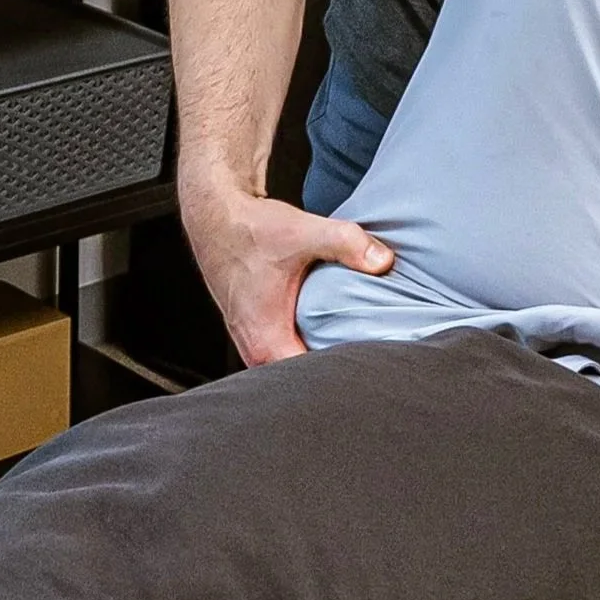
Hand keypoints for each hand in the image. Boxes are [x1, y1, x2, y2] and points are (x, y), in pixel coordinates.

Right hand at [179, 172, 393, 364]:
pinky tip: (330, 329)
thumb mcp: (303, 232)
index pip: (311, 384)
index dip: (343, 378)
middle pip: (304, 382)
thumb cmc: (250, 229)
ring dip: (322, 358)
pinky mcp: (255, 331)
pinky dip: (308, 343)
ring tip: (354, 344)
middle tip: (372, 357)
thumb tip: (383, 261)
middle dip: (337, 372)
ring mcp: (252, 342)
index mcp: (266, 341)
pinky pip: (286, 351)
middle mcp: (255, 349)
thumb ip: (347, 244)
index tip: (369, 367)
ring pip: (293, 367)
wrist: (216, 215)